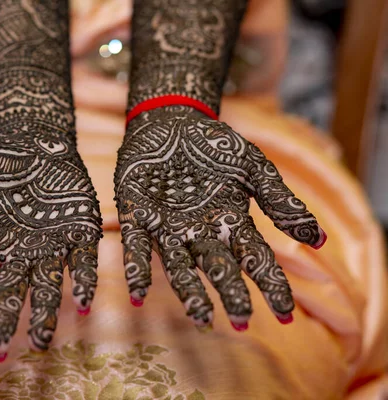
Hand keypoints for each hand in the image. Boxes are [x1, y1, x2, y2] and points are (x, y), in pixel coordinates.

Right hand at [0, 132, 101, 357]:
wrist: (31, 140)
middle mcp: (17, 253)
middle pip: (8, 292)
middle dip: (3, 321)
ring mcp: (50, 245)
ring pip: (46, 285)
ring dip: (44, 313)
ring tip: (41, 342)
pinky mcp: (79, 232)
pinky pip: (82, 261)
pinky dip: (83, 282)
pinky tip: (84, 305)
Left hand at [114, 106, 325, 329]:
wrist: (170, 121)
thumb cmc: (214, 145)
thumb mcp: (253, 167)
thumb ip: (281, 200)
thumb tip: (320, 240)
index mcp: (230, 223)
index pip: (256, 259)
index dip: (270, 285)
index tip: (286, 314)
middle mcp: (200, 233)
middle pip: (219, 267)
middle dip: (230, 292)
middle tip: (241, 320)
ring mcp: (167, 227)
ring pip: (179, 266)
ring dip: (189, 291)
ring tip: (200, 317)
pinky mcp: (137, 216)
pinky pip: (136, 247)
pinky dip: (137, 270)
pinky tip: (137, 295)